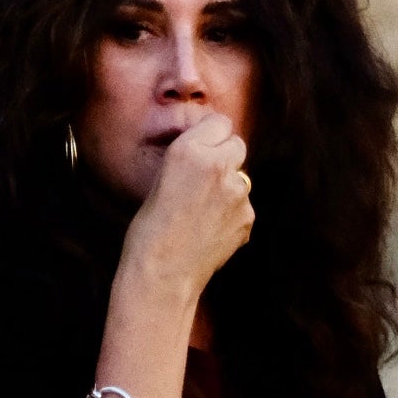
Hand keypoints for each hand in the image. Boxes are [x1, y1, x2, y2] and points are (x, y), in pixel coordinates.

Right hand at [117, 114, 253, 303]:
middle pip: (237, 144)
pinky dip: (231, 213)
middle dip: (225, 155)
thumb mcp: (160, 178)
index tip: (202, 146)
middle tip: (203, 177)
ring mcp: (238, 193)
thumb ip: (190, 158)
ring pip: (241, 176)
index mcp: (190, 151)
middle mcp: (219, 166)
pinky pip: (243, 205)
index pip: (219, 122)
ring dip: (228, 186)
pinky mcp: (248, 217)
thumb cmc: (149, 229)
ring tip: (201, 211)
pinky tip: (209, 229)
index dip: (210, 135)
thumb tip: (210, 148)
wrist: (162, 275)